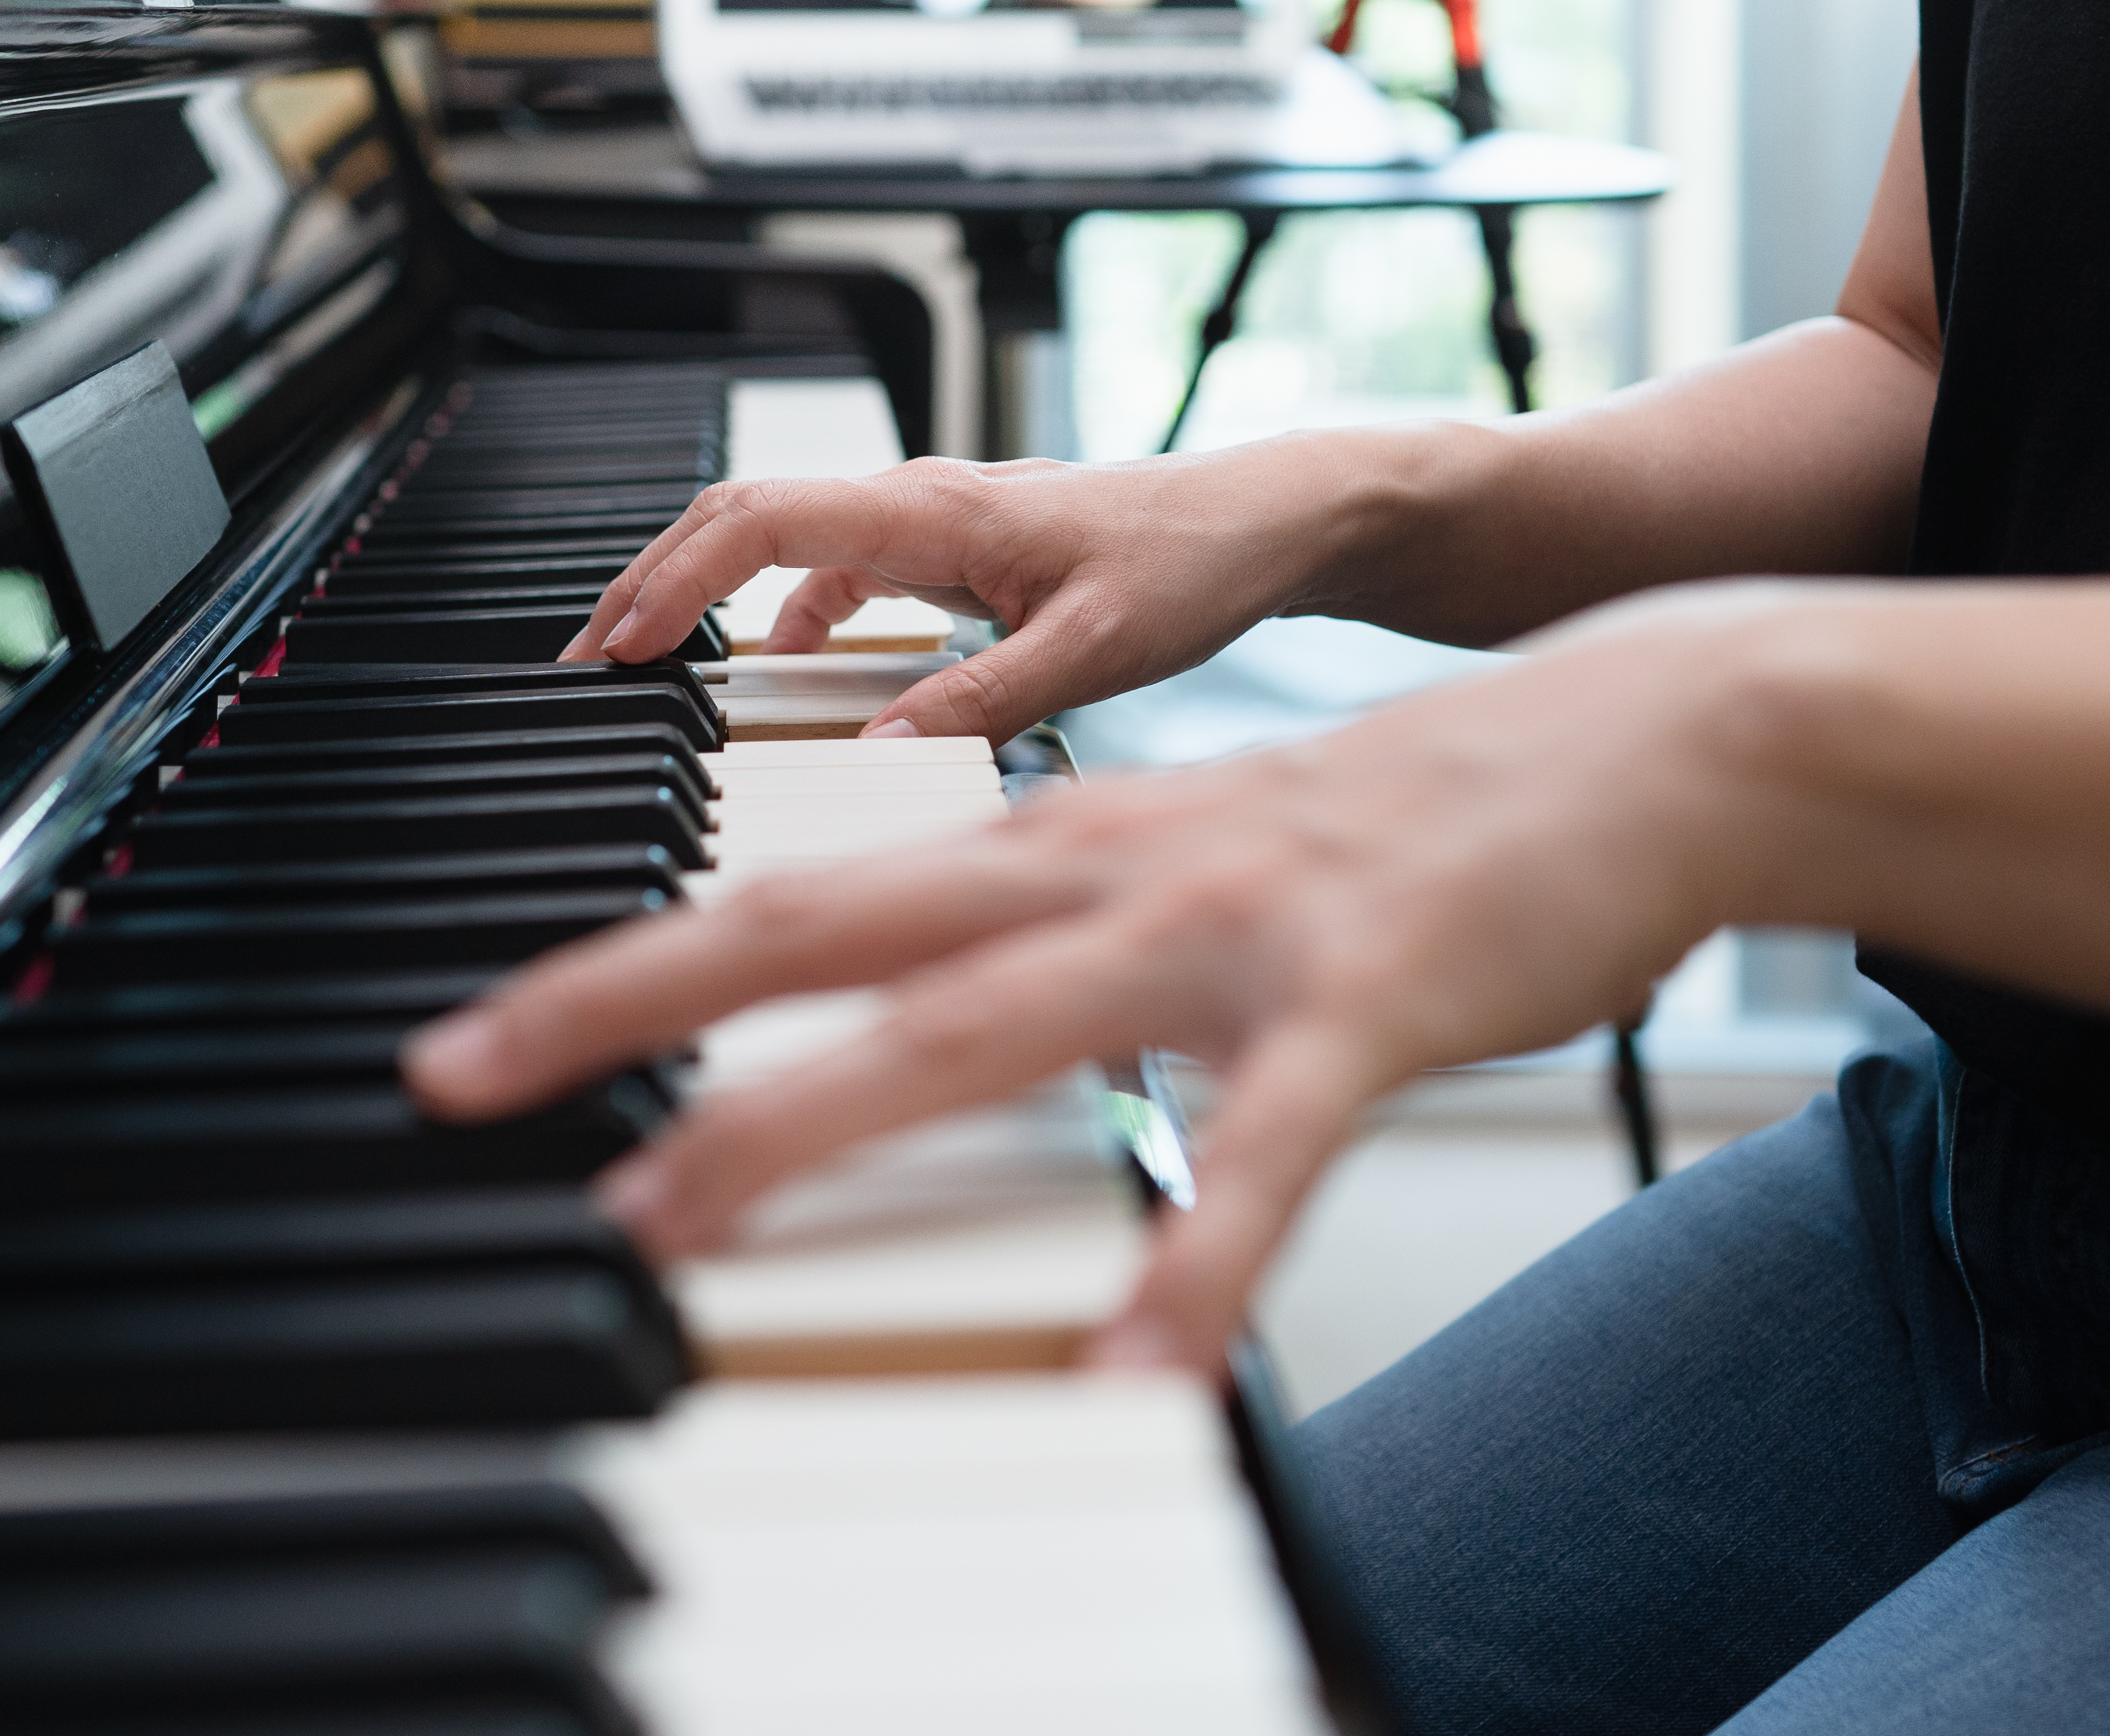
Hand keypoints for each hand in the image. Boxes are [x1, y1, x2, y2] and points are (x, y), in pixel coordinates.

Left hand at [434, 590, 1805, 1370]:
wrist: (1643, 736)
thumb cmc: (1407, 825)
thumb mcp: (1192, 869)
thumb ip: (1059, 942)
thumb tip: (933, 1026)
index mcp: (1056, 841)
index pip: (786, 893)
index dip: (622, 962)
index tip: (482, 1039)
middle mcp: (1104, 866)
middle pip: (818, 926)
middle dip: (625, 1003)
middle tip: (467, 1076)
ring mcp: (1229, 934)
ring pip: (976, 1024)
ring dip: (812, 1123)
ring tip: (680, 1221)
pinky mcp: (1366, 1008)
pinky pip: (1262, 1159)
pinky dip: (1193, 1265)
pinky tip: (1136, 1372)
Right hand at [560, 440, 1376, 741]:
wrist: (1266, 521)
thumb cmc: (1195, 564)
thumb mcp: (1097, 652)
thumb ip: (985, 702)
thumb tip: (878, 754)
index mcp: (935, 511)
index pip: (759, 523)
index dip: (671, 583)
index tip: (616, 651)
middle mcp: (918, 502)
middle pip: (740, 519)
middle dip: (652, 586)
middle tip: (587, 667)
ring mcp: (929, 523)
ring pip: (779, 541)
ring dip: (704, 597)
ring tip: (647, 673)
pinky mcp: (949, 550)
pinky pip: (835, 570)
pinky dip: (778, 614)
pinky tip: (776, 674)